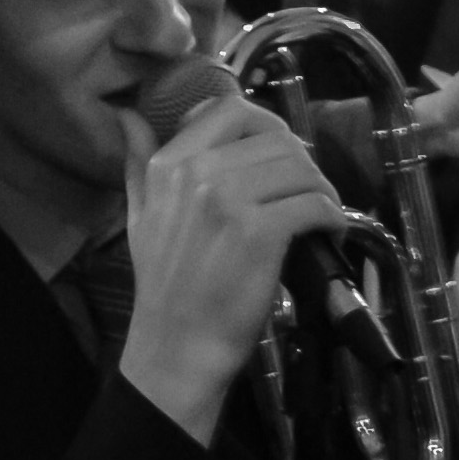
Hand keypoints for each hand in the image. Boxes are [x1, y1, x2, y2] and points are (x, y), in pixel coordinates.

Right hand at [119, 93, 344, 439]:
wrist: (176, 349)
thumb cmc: (163, 287)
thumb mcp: (138, 216)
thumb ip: (137, 161)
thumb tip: (126, 115)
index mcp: (170, 164)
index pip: (233, 109)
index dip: (268, 127)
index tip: (280, 155)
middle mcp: (198, 172)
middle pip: (277, 138)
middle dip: (302, 162)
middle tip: (308, 189)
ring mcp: (230, 201)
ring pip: (301, 167)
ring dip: (321, 188)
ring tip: (321, 212)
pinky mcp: (262, 232)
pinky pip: (315, 203)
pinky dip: (332, 216)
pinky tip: (329, 232)